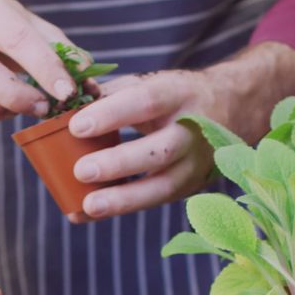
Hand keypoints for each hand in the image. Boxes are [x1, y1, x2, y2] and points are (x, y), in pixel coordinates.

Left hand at [67, 42, 294, 220]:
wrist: (230, 108)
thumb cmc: (173, 95)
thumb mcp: (150, 82)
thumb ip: (110, 94)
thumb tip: (64, 108)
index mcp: (179, 94)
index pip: (146, 102)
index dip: (112, 115)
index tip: (76, 126)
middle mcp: (193, 130)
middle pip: (160, 151)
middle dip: (119, 163)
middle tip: (81, 170)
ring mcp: (196, 164)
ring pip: (163, 186)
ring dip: (123, 199)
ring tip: (87, 206)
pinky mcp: (190, 187)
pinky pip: (153, 201)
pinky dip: (118, 208)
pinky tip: (84, 212)